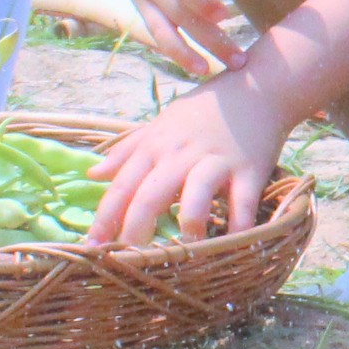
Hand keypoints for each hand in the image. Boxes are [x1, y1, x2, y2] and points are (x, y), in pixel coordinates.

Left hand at [88, 77, 292, 245]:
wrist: (255, 88)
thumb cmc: (203, 110)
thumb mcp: (160, 125)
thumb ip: (126, 150)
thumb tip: (93, 173)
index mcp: (155, 147)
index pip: (122, 185)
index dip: (105, 217)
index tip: (93, 246)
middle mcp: (180, 155)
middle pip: (151, 195)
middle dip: (136, 230)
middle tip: (130, 260)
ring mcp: (215, 161)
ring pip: (195, 196)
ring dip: (188, 226)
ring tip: (184, 252)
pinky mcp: (249, 168)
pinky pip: (242, 201)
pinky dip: (239, 225)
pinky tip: (236, 244)